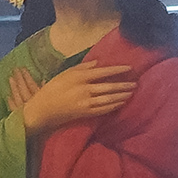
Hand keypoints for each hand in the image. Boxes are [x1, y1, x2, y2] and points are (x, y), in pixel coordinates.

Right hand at [13, 47, 134, 132]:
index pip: (103, 72)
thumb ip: (81, 67)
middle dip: (124, 85)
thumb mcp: (63, 74)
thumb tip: (98, 63)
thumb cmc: (51, 90)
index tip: (130, 68)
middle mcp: (84, 89)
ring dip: (122, 95)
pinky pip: (104, 109)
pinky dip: (114, 106)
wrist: (41, 110)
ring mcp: (85, 103)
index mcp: (78, 77)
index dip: (118, 70)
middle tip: (136, 83)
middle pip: (109, 86)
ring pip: (109, 98)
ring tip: (131, 92)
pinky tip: (121, 103)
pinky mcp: (85, 114)